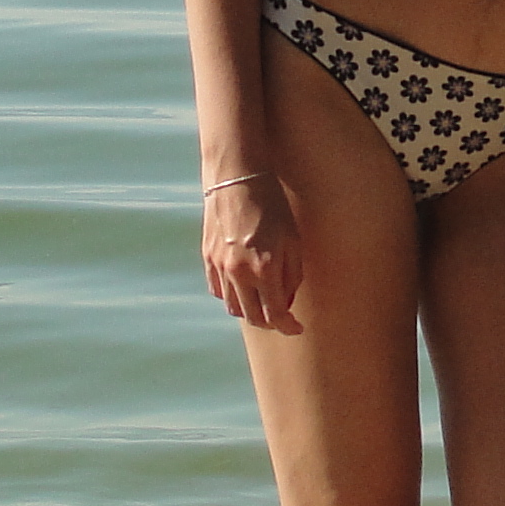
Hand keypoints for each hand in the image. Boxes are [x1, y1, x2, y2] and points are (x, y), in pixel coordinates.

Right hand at [204, 172, 305, 330]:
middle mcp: (240, 272)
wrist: (237, 177)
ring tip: (262, 302)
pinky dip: (231, 295)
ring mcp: (220, 266)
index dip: (288, 326)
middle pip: (253, 317)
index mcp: (265, 268)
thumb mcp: (293, 239)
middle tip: (282, 317)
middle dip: (270, 322)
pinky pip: (218, 290)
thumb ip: (292, 275)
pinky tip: (243, 286)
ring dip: (250, 311)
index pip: (276, 314)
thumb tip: (287, 301)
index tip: (297, 328)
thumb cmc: (272, 205)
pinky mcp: (207, 258)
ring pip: (233, 307)